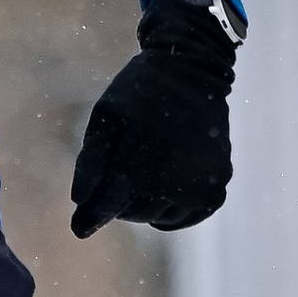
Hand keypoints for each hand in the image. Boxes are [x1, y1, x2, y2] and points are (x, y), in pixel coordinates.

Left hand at [69, 0, 239, 235]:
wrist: (194, 69)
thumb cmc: (140, 91)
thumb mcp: (106, 116)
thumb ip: (90, 161)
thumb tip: (80, 201)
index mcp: (139, 163)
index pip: (108, 206)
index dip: (89, 218)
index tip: (79, 228)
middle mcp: (172, 182)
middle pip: (133, 213)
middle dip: (119, 200)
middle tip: (119, 175)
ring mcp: (199, 187)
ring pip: (160, 217)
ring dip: (147, 205)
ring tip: (144, 173)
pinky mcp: (218, 187)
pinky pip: (189, 215)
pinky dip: (174, 209)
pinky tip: (165, 189)